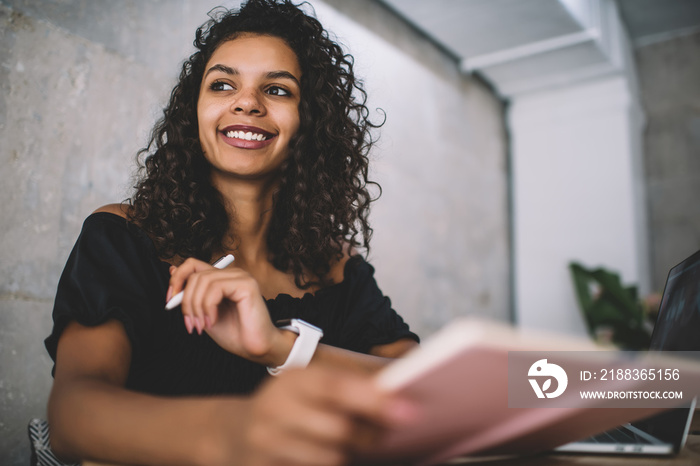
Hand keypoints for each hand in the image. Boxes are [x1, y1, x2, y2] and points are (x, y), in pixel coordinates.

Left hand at [167, 258, 291, 364]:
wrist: (255, 348)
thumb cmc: (234, 333)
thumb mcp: (202, 312)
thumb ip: (190, 293)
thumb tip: (172, 269)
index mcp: (221, 278)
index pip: (192, 264)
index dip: (176, 279)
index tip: (170, 301)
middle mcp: (231, 274)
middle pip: (195, 275)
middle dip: (186, 302)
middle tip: (191, 324)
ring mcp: (240, 277)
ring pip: (203, 281)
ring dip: (196, 307)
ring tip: (201, 325)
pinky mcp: (246, 284)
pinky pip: (216, 288)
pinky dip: (208, 307)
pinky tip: (212, 321)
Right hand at [222, 365, 417, 465]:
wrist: (239, 434)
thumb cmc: (293, 408)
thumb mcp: (313, 387)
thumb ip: (351, 388)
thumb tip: (399, 399)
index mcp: (294, 380)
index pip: (337, 386)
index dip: (374, 399)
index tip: (410, 411)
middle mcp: (275, 408)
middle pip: (338, 429)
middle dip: (367, 436)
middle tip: (381, 436)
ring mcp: (265, 443)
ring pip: (329, 459)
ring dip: (345, 457)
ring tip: (342, 446)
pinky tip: (323, 457)